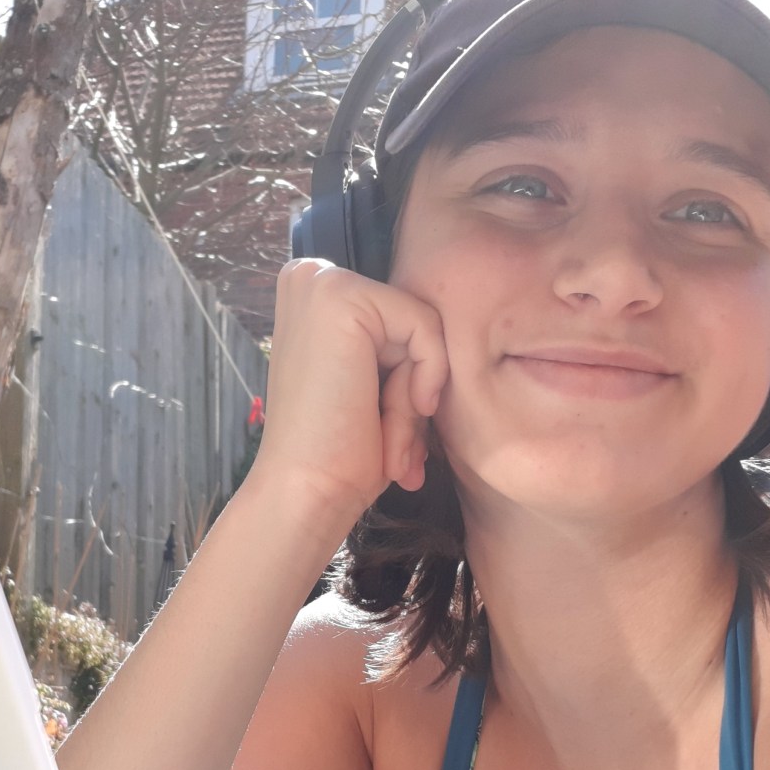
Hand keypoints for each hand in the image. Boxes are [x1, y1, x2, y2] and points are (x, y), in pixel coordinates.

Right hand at [254, 259, 448, 527]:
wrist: (309, 492)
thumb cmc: (341, 453)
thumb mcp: (375, 384)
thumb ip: (399, 344)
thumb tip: (460, 311)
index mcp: (314, 295)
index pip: (399, 320)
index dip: (407, 378)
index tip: (386, 429)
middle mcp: (311, 277)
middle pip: (411, 321)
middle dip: (412, 388)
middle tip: (389, 443)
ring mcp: (322, 283)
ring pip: (421, 326)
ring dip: (415, 395)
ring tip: (390, 441)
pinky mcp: (342, 297)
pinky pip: (426, 326)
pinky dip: (428, 376)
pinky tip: (404, 412)